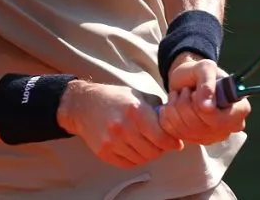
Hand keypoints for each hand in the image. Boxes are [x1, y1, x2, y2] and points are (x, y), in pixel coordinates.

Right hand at [56, 80, 183, 168]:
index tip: (175, 143)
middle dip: (161, 149)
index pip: (162, 138)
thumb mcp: (138, 95)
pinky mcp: (104, 152)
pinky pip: (128, 164)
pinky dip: (135, 159)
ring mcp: (112, 142)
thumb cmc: (115, 98)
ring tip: (146, 144)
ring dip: (148, 154)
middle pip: (153, 152)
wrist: (84, 105)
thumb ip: (157, 107)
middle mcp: (124, 128)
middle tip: (160, 143)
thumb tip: (174, 120)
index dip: (172, 143)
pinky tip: (134, 148)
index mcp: (136, 111)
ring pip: (142, 159)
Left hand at [158, 54, 250, 145]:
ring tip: (180, 96)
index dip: (200, 108)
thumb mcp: (204, 68)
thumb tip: (207, 107)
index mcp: (240, 109)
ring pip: (186, 131)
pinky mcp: (196, 140)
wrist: (185, 80)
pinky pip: (176, 133)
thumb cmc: (198, 73)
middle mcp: (230, 127)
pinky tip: (174, 106)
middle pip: (200, 127)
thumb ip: (207, 83)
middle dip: (184, 105)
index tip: (194, 92)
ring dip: (175, 108)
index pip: (219, 121)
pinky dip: (168, 117)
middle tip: (186, 92)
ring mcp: (213, 136)